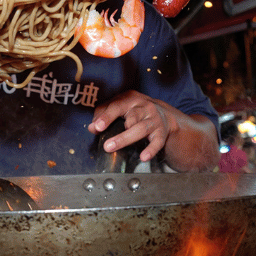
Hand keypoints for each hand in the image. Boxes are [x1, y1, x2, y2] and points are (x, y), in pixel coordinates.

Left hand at [87, 90, 218, 170]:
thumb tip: (91, 127)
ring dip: (126, 139)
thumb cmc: (136, 111)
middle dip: (118, 131)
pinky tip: (144, 156)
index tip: (97, 126)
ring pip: (141, 129)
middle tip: (106, 144)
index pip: (116, 106)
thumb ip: (104, 114)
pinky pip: (157, 142)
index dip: (106, 116)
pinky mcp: (162, 132)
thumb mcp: (121, 107)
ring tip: (114, 147)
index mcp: (131, 99)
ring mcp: (154, 119)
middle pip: (130, 118)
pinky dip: (151, 149)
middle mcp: (144, 107)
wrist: (164, 115)